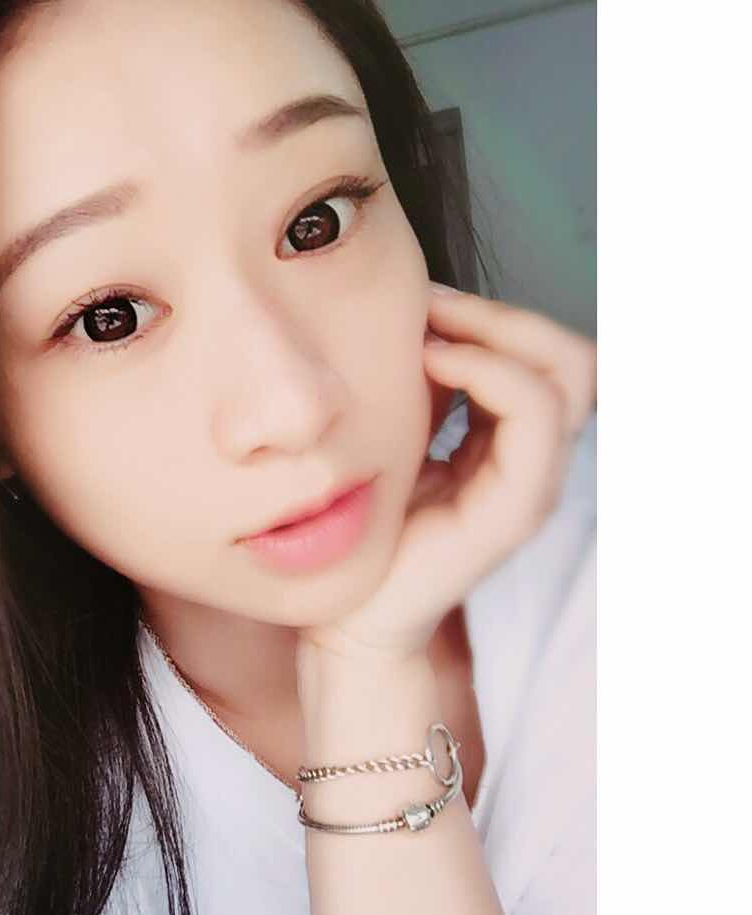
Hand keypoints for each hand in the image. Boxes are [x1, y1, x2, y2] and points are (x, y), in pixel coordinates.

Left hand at [300, 284, 595, 667]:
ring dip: (497, 331)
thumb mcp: (394, 435)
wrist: (345, 614)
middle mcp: (532, 461)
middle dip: (501, 313)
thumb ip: (422, 386)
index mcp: (506, 443)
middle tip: (428, 303)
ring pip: (567, 371)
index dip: (491, 313)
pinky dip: (490, 369)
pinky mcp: (514, 508)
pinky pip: (536, 414)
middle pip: (570, 353)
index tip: (421, 301)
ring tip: (426, 332)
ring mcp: (531, 485)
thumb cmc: (360, 525)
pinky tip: (430, 361)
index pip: (543, 352)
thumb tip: (419, 308)